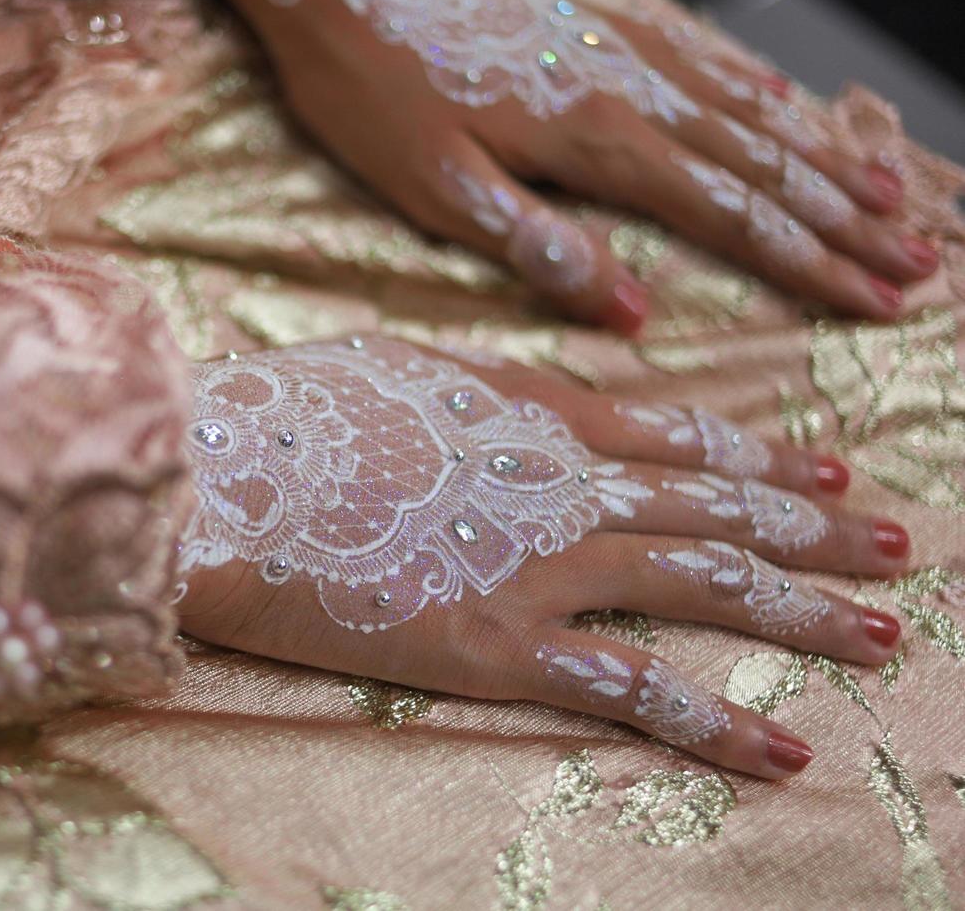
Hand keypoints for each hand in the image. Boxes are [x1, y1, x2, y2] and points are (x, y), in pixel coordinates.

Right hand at [174, 337, 909, 778]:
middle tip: (896, 545)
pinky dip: (718, 725)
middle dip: (816, 529)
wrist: (223, 474)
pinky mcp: (503, 647)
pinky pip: (635, 690)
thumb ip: (471, 388)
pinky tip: (783, 751)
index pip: (676, 434)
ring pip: (706, 586)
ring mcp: (542, 563)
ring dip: (803, 613)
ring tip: (880, 634)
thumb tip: (511, 396)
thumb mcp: (392, 369)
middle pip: (717, 508)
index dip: (759, 456)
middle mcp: (562, 482)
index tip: (824, 466)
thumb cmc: (283, 415)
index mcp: (529, 411)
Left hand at [178, 0, 938, 331]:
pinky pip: (697, 56)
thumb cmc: (369, 90)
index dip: (809, 261)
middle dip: (844, 219)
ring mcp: (614, 46)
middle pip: (761, 165)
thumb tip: (633, 315)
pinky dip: (753, 86)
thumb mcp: (434, 189)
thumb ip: (538, 248)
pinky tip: (783, 102)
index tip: (874, 299)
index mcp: (598, 141)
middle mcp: (628, 87)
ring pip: (745, 110)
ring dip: (821, 157)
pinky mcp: (588, 21)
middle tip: (916, 262)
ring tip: (889, 191)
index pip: (730, 215)